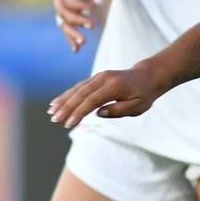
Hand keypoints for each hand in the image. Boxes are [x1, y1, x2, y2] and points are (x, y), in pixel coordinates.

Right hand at [48, 64, 162, 128]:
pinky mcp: (96, 77)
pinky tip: (57, 102)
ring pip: (78, 88)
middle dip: (66, 107)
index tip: (68, 124)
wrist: (148, 76)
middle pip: (81, 93)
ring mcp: (100, 76)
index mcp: (115, 86)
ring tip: (51, 112)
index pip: (93, 100)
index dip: (79, 112)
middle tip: (54, 120)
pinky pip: (79, 86)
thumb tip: (99, 113)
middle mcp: (105, 78)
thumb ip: (119, 110)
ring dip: (64, 100)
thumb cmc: (144, 94)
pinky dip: (68, 94)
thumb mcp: (138, 106)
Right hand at [51, 0, 108, 51]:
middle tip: (92, 26)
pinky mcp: (67, 13)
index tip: (90, 10)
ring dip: (72, 33)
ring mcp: (61, 6)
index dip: (77, 5)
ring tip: (82, 43)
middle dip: (77, 21)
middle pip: (63, 12)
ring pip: (63, 22)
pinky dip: (70, 37)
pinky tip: (76, 49)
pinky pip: (67, 27)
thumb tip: (98, 2)